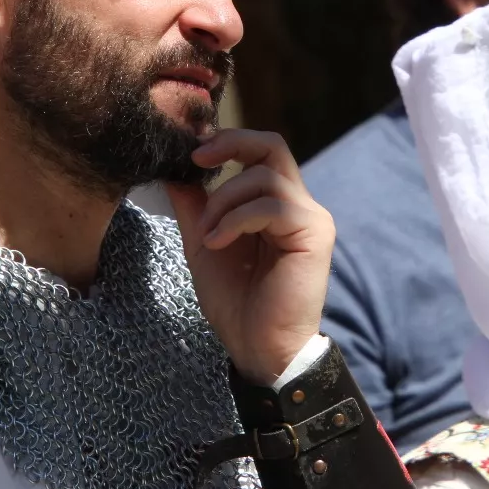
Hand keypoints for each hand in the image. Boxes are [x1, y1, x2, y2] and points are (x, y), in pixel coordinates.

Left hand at [165, 129, 334, 384]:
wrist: (258, 347)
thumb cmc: (236, 301)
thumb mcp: (204, 243)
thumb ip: (196, 206)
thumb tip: (174, 169)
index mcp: (275, 204)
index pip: (260, 152)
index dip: (228, 142)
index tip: (191, 152)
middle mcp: (298, 204)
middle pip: (272, 146)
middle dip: (231, 143)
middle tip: (196, 158)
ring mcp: (310, 217)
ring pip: (265, 176)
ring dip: (224, 201)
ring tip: (207, 235)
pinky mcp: (314, 234)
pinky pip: (272, 206)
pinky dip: (236, 219)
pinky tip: (218, 242)